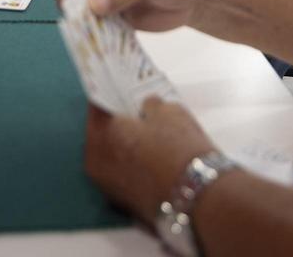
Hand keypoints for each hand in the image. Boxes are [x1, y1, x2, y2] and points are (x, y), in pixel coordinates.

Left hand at [84, 98, 214, 222]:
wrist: (197, 199)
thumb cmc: (179, 149)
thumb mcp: (170, 113)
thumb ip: (151, 106)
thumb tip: (147, 107)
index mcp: (100, 134)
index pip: (98, 106)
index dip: (110, 94)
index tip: (118, 87)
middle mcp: (95, 163)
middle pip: (102, 134)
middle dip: (116, 123)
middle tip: (134, 111)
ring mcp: (108, 188)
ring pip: (112, 157)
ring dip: (124, 146)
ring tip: (146, 134)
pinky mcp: (124, 204)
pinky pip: (123, 176)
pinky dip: (132, 166)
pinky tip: (151, 159)